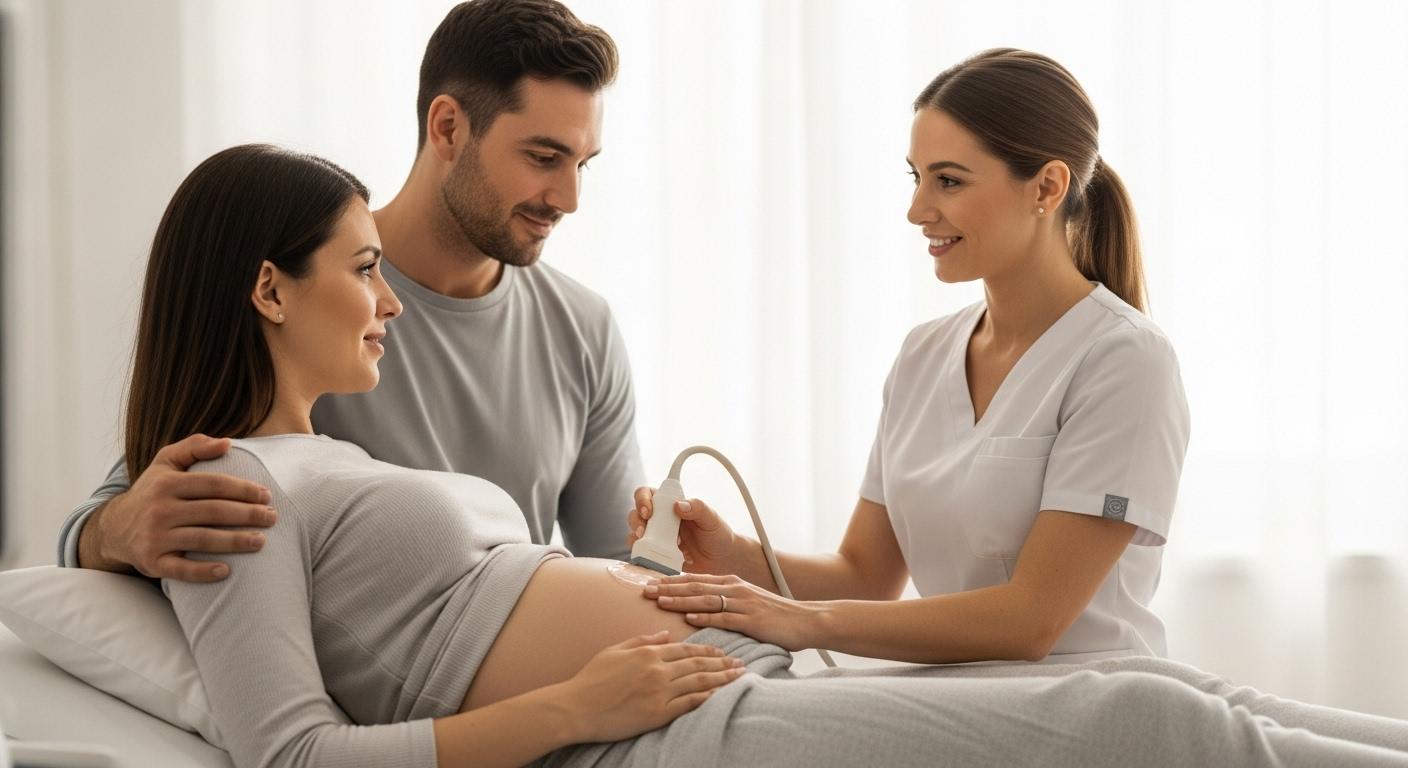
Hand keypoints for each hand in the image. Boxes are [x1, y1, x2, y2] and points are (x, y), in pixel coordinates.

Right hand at [88, 434, 275, 580]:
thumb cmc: (153, 490)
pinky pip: (181, 570)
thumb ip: (195, 446)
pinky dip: (204, 572)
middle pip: (213, 511)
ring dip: (236, 541)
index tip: (266, 495)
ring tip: (261, 541)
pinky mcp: (152, 562)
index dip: (243, 489)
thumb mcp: (166, 461)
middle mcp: (160, 510)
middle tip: (272, 517)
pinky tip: (227, 571)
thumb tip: (228, 443)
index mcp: (167, 483)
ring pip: (203, 540)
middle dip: (248, 515)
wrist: (115, 527)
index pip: (213, 484)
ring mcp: (155, 537)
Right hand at [560, 631, 745, 742]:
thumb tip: (666, 634)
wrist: (576, 707)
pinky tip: (720, 695)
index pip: (685, 648)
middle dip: (722, 662)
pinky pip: (689, 703)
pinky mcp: (658, 713)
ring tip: (738, 677)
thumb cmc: (591, 679)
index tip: (722, 650)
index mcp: (648, 652)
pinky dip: (706, 697)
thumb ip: (642, 640)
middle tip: (741, 662)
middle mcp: (657, 669)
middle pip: (698, 663)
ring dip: (722, 678)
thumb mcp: (615, 650)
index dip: (707, 649)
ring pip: (699, 682)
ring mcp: (659, 692)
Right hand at [625, 488, 739, 573]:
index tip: (648, 511)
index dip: (642, 499)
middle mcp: (660, 519)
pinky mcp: (657, 554)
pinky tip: (653, 558)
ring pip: (635, 534)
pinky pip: (642, 554)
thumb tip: (679, 505)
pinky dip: (642, 556)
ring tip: (647, 546)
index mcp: (670, 505)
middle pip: (636, 514)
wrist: (722, 560)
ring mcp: (657, 538)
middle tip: (644, 532)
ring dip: (636, 539)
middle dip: (635, 521)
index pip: (648, 494)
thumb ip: (698, 508)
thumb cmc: (718, 534)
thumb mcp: (712, 518)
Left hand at [644, 574, 820, 651]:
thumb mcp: (745, 602)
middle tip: (644, 590)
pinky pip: (724, 617)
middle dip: (668, 588)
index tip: (649, 582)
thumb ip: (722, 601)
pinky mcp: (751, 619)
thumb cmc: (774, 615)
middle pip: (694, 587)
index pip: (694, 579)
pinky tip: (689, 618)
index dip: (670, 581)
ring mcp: (743, 603)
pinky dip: (705, 617)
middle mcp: (734, 588)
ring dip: (680, 600)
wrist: (806, 620)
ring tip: (659, 602)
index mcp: (731, 583)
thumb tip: (695, 608)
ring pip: (705, 599)